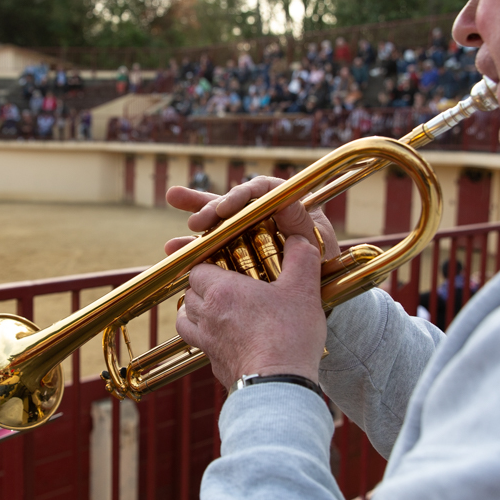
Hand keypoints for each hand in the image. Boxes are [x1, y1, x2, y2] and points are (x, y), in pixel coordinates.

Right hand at [163, 176, 339, 258]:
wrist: (316, 308)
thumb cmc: (325, 274)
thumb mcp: (319, 247)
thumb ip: (301, 223)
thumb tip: (283, 200)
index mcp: (287, 208)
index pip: (262, 191)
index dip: (241, 195)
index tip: (224, 209)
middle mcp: (264, 218)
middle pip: (233, 202)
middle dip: (209, 206)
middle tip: (195, 222)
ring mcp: (248, 237)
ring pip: (217, 222)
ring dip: (194, 227)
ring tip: (174, 240)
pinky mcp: (235, 257)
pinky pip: (211, 249)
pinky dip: (192, 249)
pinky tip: (173, 250)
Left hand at [176, 235, 326, 386]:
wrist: (278, 386)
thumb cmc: (288, 336)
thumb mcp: (303, 289)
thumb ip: (301, 258)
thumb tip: (298, 238)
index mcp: (222, 291)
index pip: (197, 268)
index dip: (210, 264)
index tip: (226, 265)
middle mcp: (207, 315)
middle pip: (190, 292)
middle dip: (204, 287)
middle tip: (228, 287)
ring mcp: (207, 342)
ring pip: (186, 319)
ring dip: (196, 312)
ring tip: (217, 311)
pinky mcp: (214, 365)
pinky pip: (199, 345)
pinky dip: (205, 338)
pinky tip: (224, 338)